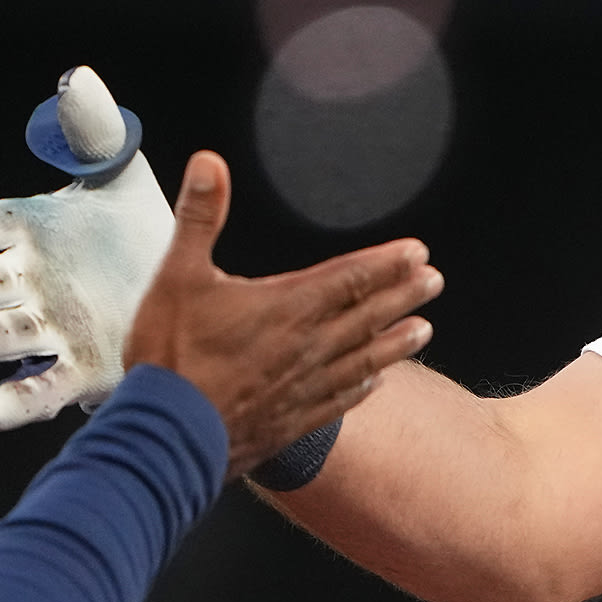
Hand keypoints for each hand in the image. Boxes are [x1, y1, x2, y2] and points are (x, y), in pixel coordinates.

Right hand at [0, 67, 172, 428]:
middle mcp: (21, 284)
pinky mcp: (78, 373)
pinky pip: (36, 391)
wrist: (189, 293)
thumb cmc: (137, 230)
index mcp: (23, 231)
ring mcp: (44, 330)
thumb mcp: (120, 176)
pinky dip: (13, 403)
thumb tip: (76, 81)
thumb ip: (94, 133)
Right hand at [127, 151, 440, 476]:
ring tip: (424, 329)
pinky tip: (376, 383)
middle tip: (434, 281)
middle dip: (404, 294)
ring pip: (365, 359)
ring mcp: (304, 388)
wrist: (167, 437)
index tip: (418, 252)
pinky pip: (341, 400)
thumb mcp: (177, 275)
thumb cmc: (171, 358)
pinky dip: (363, 387)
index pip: (351, 278)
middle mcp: (307, 347)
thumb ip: (199, 217)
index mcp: (287, 308)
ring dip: (396, 342)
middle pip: (368, 315)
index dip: (387, 263)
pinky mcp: (293, 422)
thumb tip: (209, 164)